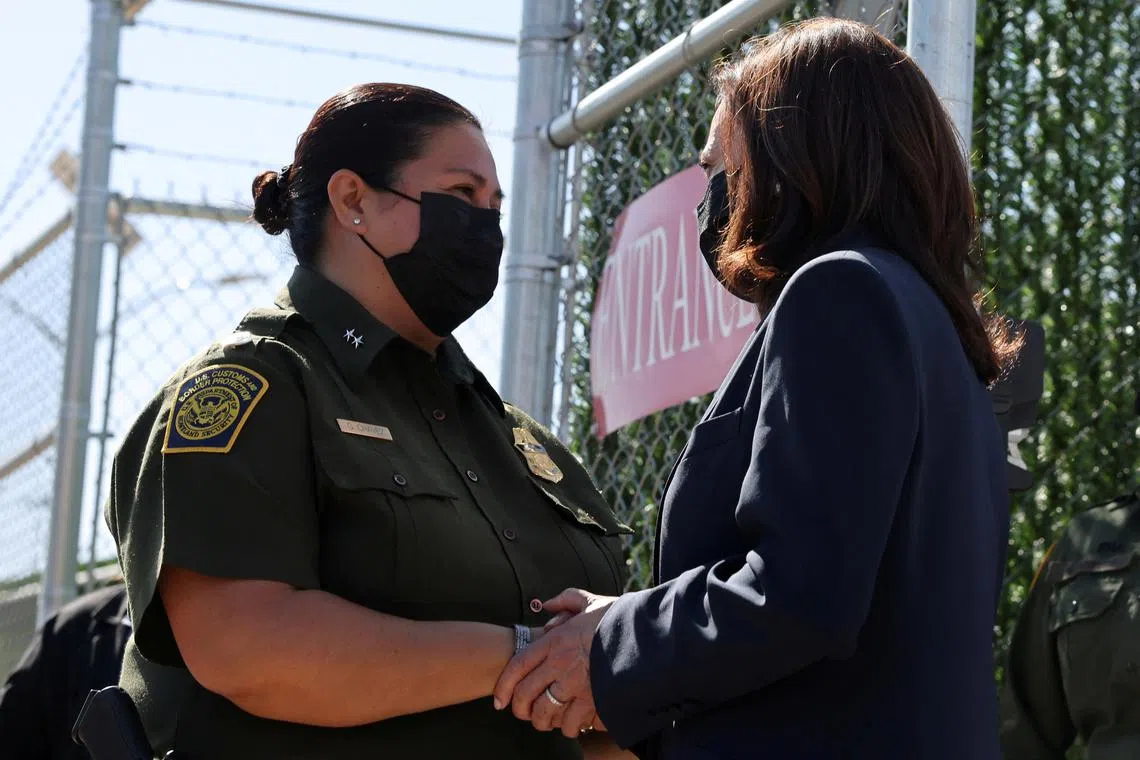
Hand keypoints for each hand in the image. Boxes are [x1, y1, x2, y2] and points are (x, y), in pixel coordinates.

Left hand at [494, 589, 617, 737]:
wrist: (649, 636)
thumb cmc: (619, 620)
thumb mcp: (591, 602)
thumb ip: (566, 600)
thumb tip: (547, 604)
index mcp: (556, 640)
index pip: (517, 665)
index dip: (503, 686)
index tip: (499, 700)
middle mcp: (561, 663)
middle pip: (525, 694)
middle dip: (520, 709)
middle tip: (523, 713)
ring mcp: (576, 683)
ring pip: (544, 712)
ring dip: (542, 721)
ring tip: (547, 721)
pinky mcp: (594, 701)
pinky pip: (570, 723)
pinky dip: (568, 727)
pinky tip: (572, 723)